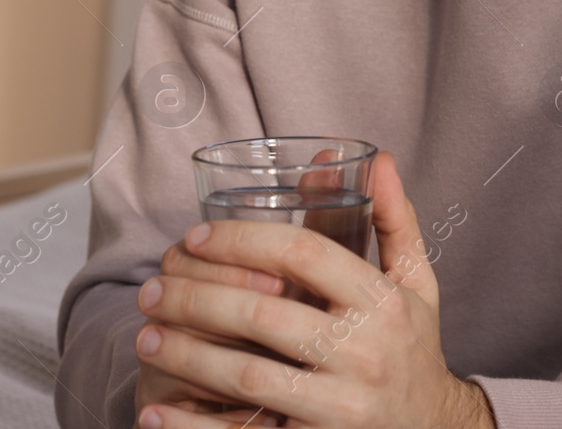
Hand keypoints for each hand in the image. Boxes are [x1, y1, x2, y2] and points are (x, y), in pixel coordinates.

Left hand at [133, 151, 496, 428]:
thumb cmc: (413, 347)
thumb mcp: (416, 283)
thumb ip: (395, 222)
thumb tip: (378, 159)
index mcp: (383, 302)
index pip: (304, 253)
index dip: (243, 239)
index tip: (195, 235)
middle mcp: (365, 352)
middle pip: (263, 315)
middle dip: (196, 298)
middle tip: (149, 289)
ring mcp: (343, 406)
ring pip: (248, 376)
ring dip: (187, 355)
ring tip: (145, 336)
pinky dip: (197, 427)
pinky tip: (156, 413)